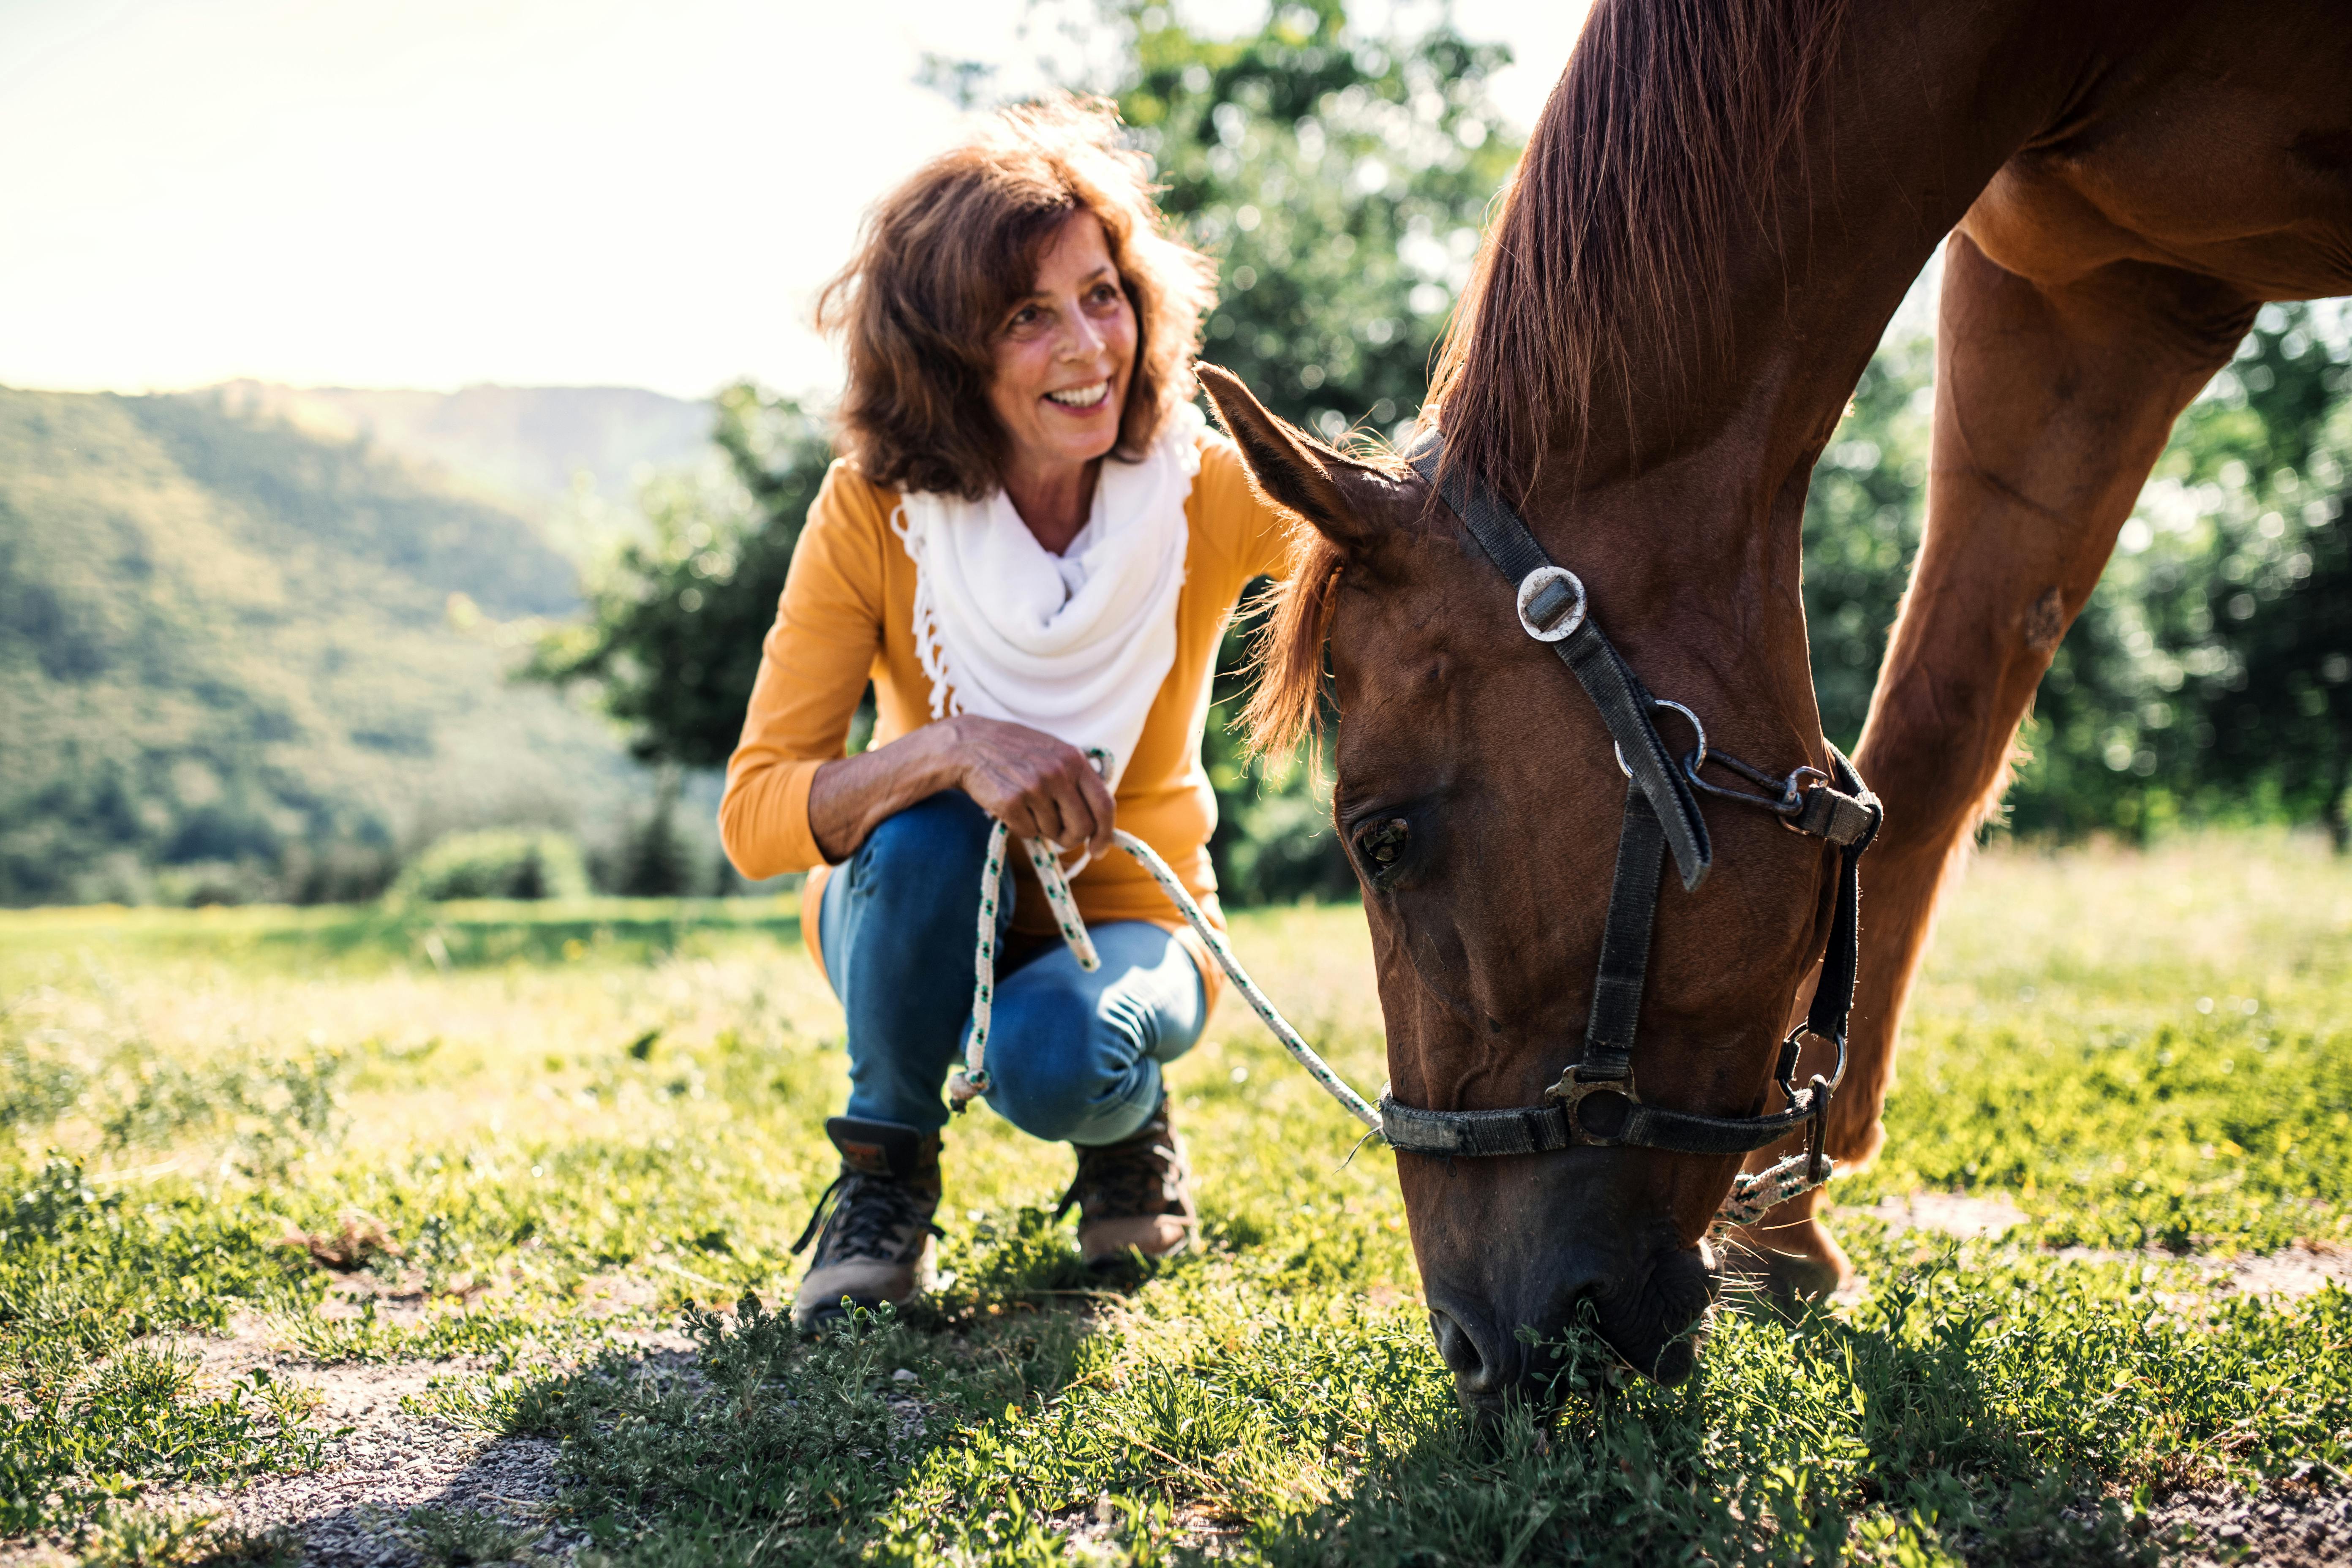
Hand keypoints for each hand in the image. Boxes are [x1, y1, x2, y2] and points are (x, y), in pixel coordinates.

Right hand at [946, 716, 1116, 860]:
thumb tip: (1099, 817)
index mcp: (1074, 759)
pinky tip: (1011, 805)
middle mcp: (1058, 773)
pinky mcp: (1011, 802)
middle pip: (1082, 827)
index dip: (1106, 833)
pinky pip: (1028, 832)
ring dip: (1041, 827)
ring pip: (1052, 832)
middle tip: (1059, 836)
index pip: (1104, 804)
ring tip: (1026, 804)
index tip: (1098, 849)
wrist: (970, 744)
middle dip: (1071, 838)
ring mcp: (1034, 787)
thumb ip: (1077, 778)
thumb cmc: (1016, 751)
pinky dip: (1021, 826)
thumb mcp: (1054, 751)